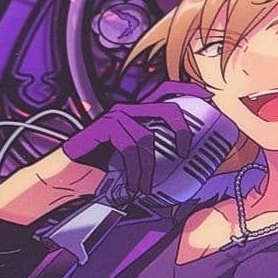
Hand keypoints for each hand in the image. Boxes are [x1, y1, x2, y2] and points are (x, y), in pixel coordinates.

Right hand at [61, 81, 212, 194]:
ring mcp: (115, 117)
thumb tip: (184, 175)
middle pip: (166, 109)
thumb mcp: (135, 165)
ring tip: (144, 187)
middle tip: (186, 153)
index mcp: (137, 116)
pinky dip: (134, 170)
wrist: (70, 178)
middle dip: (182, 130)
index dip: (187, 91)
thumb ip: (155, 161)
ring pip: (146, 137)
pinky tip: (133, 184)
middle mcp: (127, 111)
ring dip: (148, 168)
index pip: (164, 92)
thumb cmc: (102, 172)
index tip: (207, 97)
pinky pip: (130, 146)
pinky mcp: (103, 128)